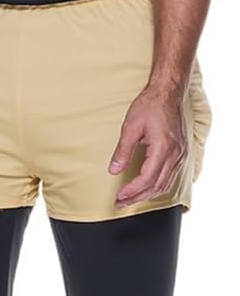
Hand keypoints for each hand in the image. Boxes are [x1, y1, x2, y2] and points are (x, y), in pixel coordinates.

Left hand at [108, 84, 187, 206]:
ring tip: (130, 199)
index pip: (148, 178)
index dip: (132, 191)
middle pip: (157, 186)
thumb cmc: (150, 105)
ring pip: (165, 184)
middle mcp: (176, 154)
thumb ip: (123, 151)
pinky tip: (147, 188)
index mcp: (164, 148)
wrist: (168, 93)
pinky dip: (158, 186)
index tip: (119, 197)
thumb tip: (114, 170)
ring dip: (147, 194)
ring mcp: (181, 154)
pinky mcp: (181, 153)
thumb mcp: (131, 126)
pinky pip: (171, 176)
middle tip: (120, 203)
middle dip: (137, 197)